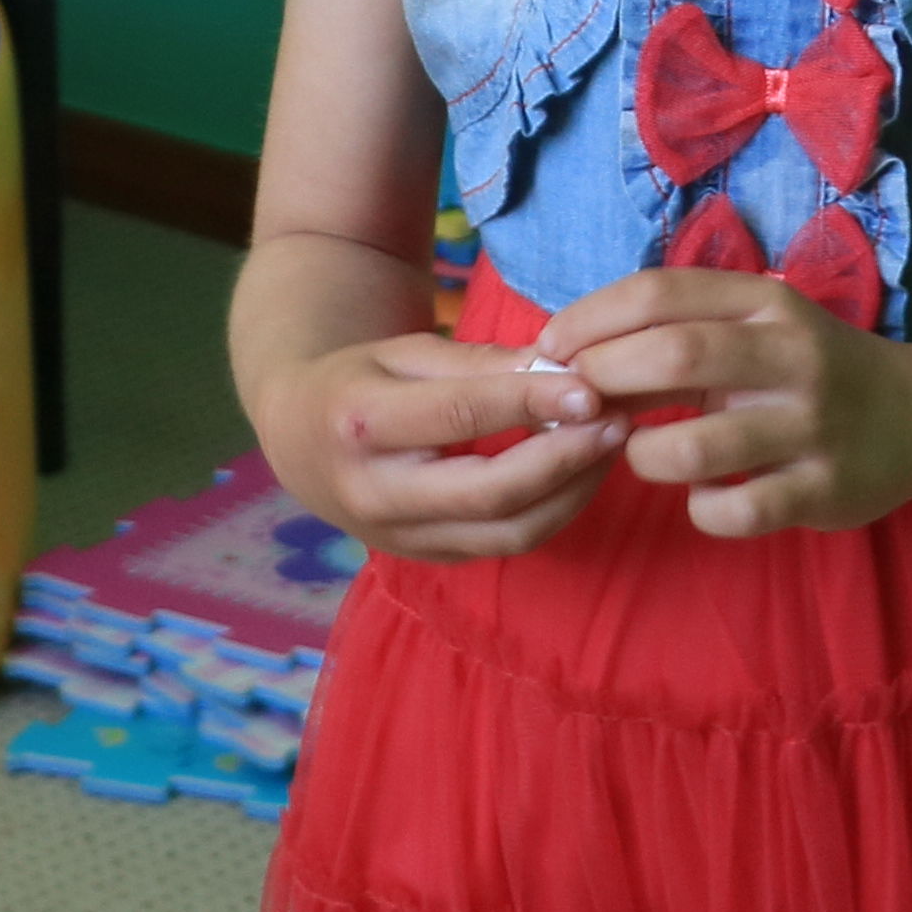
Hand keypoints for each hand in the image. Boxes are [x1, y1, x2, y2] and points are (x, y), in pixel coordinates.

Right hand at [266, 329, 618, 560]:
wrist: (295, 438)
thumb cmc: (358, 378)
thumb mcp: (405, 351)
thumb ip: (479, 363)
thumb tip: (560, 369)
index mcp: (360, 423)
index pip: (459, 416)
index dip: (532, 404)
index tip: (592, 388)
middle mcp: (374, 493)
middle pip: (490, 493)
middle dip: (564, 459)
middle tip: (616, 420)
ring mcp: (398, 539)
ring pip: (507, 532)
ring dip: (572, 492)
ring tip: (610, 444)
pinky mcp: (425, 559)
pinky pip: (503, 545)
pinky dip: (553, 511)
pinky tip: (580, 473)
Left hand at [540, 268, 911, 537]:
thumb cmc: (805, 370)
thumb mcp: (753, 332)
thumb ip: (673, 337)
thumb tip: (567, 356)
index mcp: (765, 303)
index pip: (660, 290)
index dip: (590, 317)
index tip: (552, 346)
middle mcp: (792, 355)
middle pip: (674, 355)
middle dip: (605, 379)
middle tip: (577, 404)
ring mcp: (811, 425)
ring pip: (694, 448)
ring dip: (643, 455)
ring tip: (640, 453)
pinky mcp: (823, 490)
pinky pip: (734, 511)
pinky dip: (700, 508)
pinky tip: (703, 497)